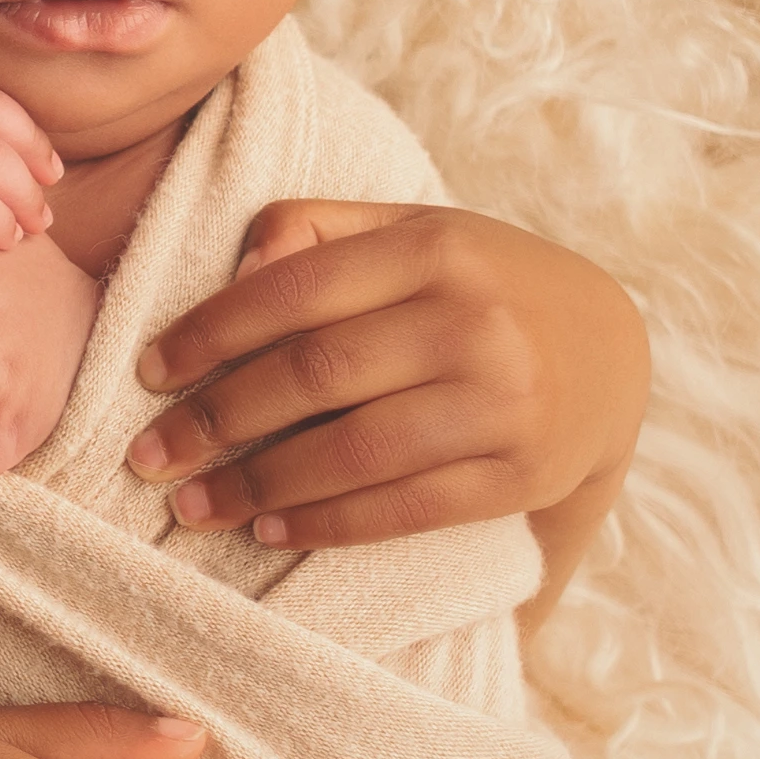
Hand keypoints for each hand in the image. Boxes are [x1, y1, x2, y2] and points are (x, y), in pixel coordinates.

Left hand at [121, 203, 646, 591]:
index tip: (148, 370)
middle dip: (217, 418)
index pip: (296, 287)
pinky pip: (406, 507)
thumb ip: (321, 231)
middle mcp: (472, 321)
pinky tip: (270, 527)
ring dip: (260, 484)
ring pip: (356, 450)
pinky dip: (328, 522)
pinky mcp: (520, 475)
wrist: (611, 352)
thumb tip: (236, 269)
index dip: (211, 331)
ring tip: (191, 505)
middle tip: (149, 454)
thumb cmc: (481, 286)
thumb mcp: (414, 232)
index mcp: (435, 247)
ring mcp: (502, 402)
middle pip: (317, 373)